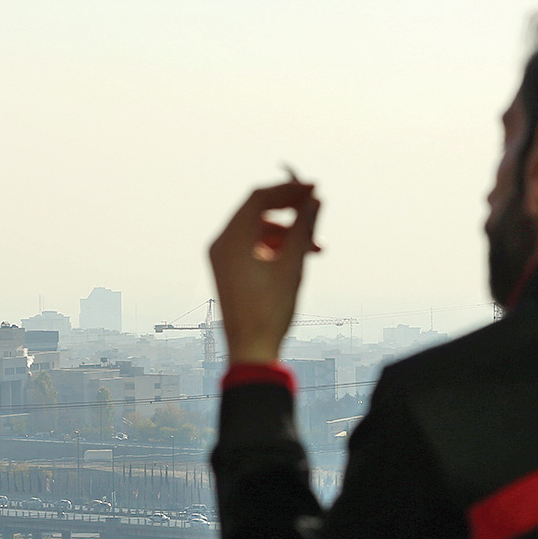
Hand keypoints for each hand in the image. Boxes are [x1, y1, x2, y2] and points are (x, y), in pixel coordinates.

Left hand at [207, 176, 321, 364]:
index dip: (289, 189)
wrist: (251, 350)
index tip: (314, 188)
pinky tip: (299, 257)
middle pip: (256, 211)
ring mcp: (223, 258)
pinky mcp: (229, 271)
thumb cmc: (270, 310)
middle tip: (315, 207)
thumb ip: (304, 227)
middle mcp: (221, 244)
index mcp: (230, 239)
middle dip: (289, 209)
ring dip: (287, 232)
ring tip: (316, 247)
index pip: (259, 198)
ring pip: (258, 230)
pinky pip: (253, 246)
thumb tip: (315, 200)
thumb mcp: (292, 263)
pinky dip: (276, 246)